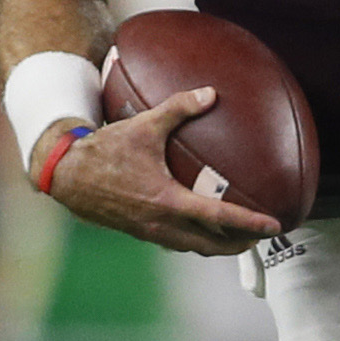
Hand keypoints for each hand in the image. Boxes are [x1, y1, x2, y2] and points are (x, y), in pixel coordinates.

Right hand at [43, 86, 280, 255]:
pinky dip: (194, 239)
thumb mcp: (144, 126)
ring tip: (237, 237)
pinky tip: (199, 226)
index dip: (250, 223)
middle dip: (240, 244)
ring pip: (192, 247)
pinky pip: (175, 242)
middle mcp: (161, 223)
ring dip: (217, 246)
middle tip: (261, 236)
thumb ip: (179, 108)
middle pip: (211, 245)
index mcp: (168, 201)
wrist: (65, 175)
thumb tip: (211, 93)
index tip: (274, 226)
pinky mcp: (138, 232)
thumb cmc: (104, 151)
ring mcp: (149, 231)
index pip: (219, 217)